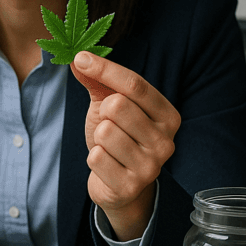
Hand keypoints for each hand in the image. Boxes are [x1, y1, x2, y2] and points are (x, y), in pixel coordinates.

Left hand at [70, 51, 180, 240]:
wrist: (119, 185)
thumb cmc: (119, 138)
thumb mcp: (111, 106)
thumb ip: (98, 81)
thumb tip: (78, 58)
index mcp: (168, 116)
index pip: (135, 84)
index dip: (105, 69)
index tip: (80, 58)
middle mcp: (166, 141)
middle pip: (118, 106)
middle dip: (103, 113)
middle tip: (109, 126)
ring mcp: (150, 167)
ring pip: (105, 132)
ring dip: (98, 139)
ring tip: (109, 148)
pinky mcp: (130, 187)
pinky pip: (96, 158)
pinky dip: (94, 158)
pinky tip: (107, 165)